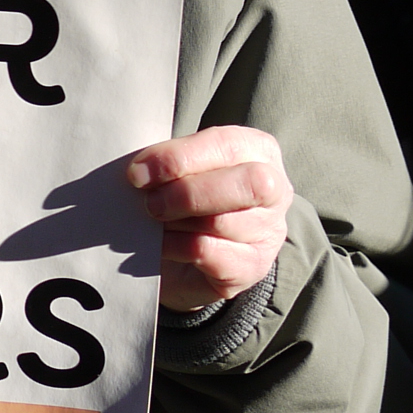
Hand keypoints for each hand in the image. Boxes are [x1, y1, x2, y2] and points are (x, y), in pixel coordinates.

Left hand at [128, 125, 291, 314]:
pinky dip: (175, 247)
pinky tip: (160, 245)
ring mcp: (269, 232)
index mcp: (256, 149)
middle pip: (246, 184)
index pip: (225, 145)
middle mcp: (275, 189)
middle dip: (187, 192)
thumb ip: (167, 162)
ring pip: (222, 222)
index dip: (178, 158)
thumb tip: (140, 171)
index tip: (138, 173)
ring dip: (175, 222)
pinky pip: (210, 253)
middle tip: (149, 203)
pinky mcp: (253, 267)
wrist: (180, 254)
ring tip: (153, 222)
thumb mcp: (176, 169)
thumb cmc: (179, 196)